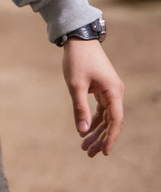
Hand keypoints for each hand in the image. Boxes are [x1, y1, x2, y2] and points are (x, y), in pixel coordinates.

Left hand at [62, 39, 123, 156]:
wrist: (78, 39)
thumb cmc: (77, 60)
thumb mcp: (75, 85)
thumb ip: (79, 108)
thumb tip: (82, 131)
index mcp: (113, 91)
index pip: (116, 120)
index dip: (111, 138)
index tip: (104, 152)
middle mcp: (115, 92)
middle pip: (111, 122)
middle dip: (100, 138)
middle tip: (87, 153)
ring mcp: (109, 90)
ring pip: (106, 117)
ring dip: (96, 131)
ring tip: (84, 146)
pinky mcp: (102, 88)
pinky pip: (101, 109)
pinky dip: (93, 119)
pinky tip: (85, 129)